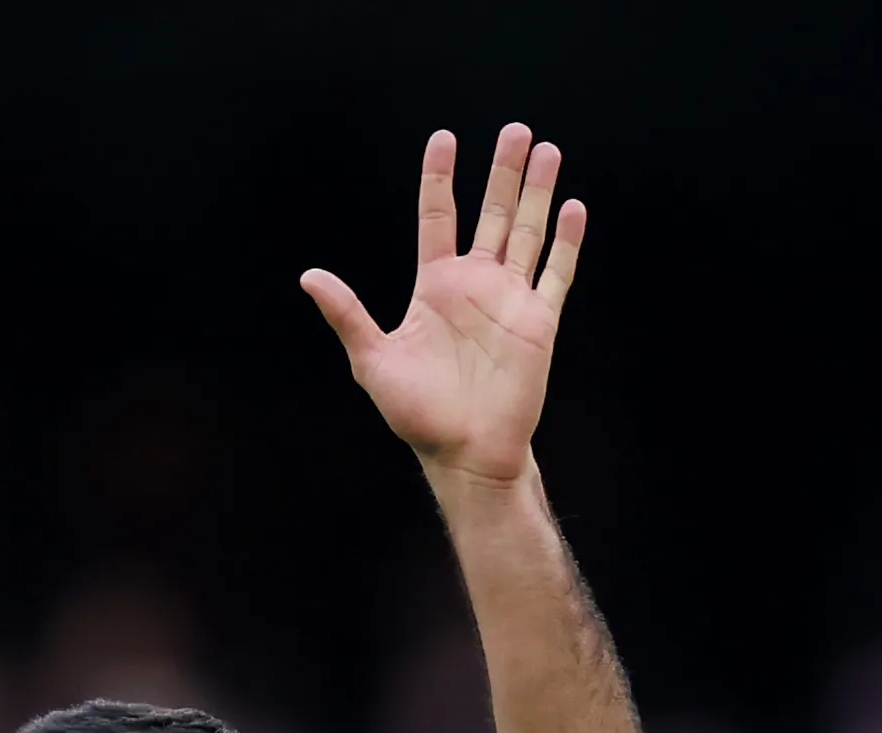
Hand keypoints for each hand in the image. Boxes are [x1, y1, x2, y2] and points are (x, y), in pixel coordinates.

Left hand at [300, 126, 585, 491]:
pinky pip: (556, 274)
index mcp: (436, 285)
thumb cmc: (417, 414)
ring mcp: (510, 300)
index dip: (440, 178)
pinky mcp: (539, 321)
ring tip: (546, 151)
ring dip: (537, 193)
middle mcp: (475, 284)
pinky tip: (571, 208)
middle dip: (504, 172)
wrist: (465, 454)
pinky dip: (565, 242)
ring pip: (527, 233)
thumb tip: (310, 276)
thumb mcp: (373, 361)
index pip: (438, 216)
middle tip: (515, 131)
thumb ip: (348, 315)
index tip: (444, 139)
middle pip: (492, 213)